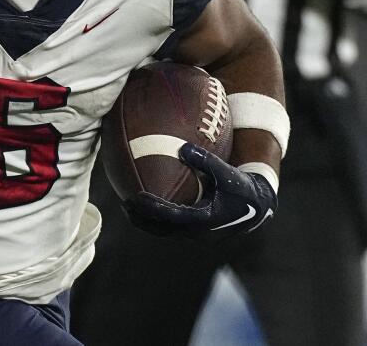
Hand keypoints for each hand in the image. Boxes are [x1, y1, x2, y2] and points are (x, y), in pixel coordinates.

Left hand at [122, 142, 276, 239]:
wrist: (257, 206)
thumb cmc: (242, 187)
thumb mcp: (228, 174)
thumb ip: (206, 161)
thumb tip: (183, 147)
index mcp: (206, 220)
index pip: (173, 216)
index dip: (154, 208)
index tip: (137, 197)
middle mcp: (198, 232)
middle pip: (162, 229)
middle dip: (141, 218)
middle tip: (124, 203)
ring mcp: (196, 234)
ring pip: (163, 231)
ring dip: (145, 222)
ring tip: (127, 207)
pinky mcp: (195, 231)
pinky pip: (169, 227)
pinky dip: (154, 219)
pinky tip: (143, 205)